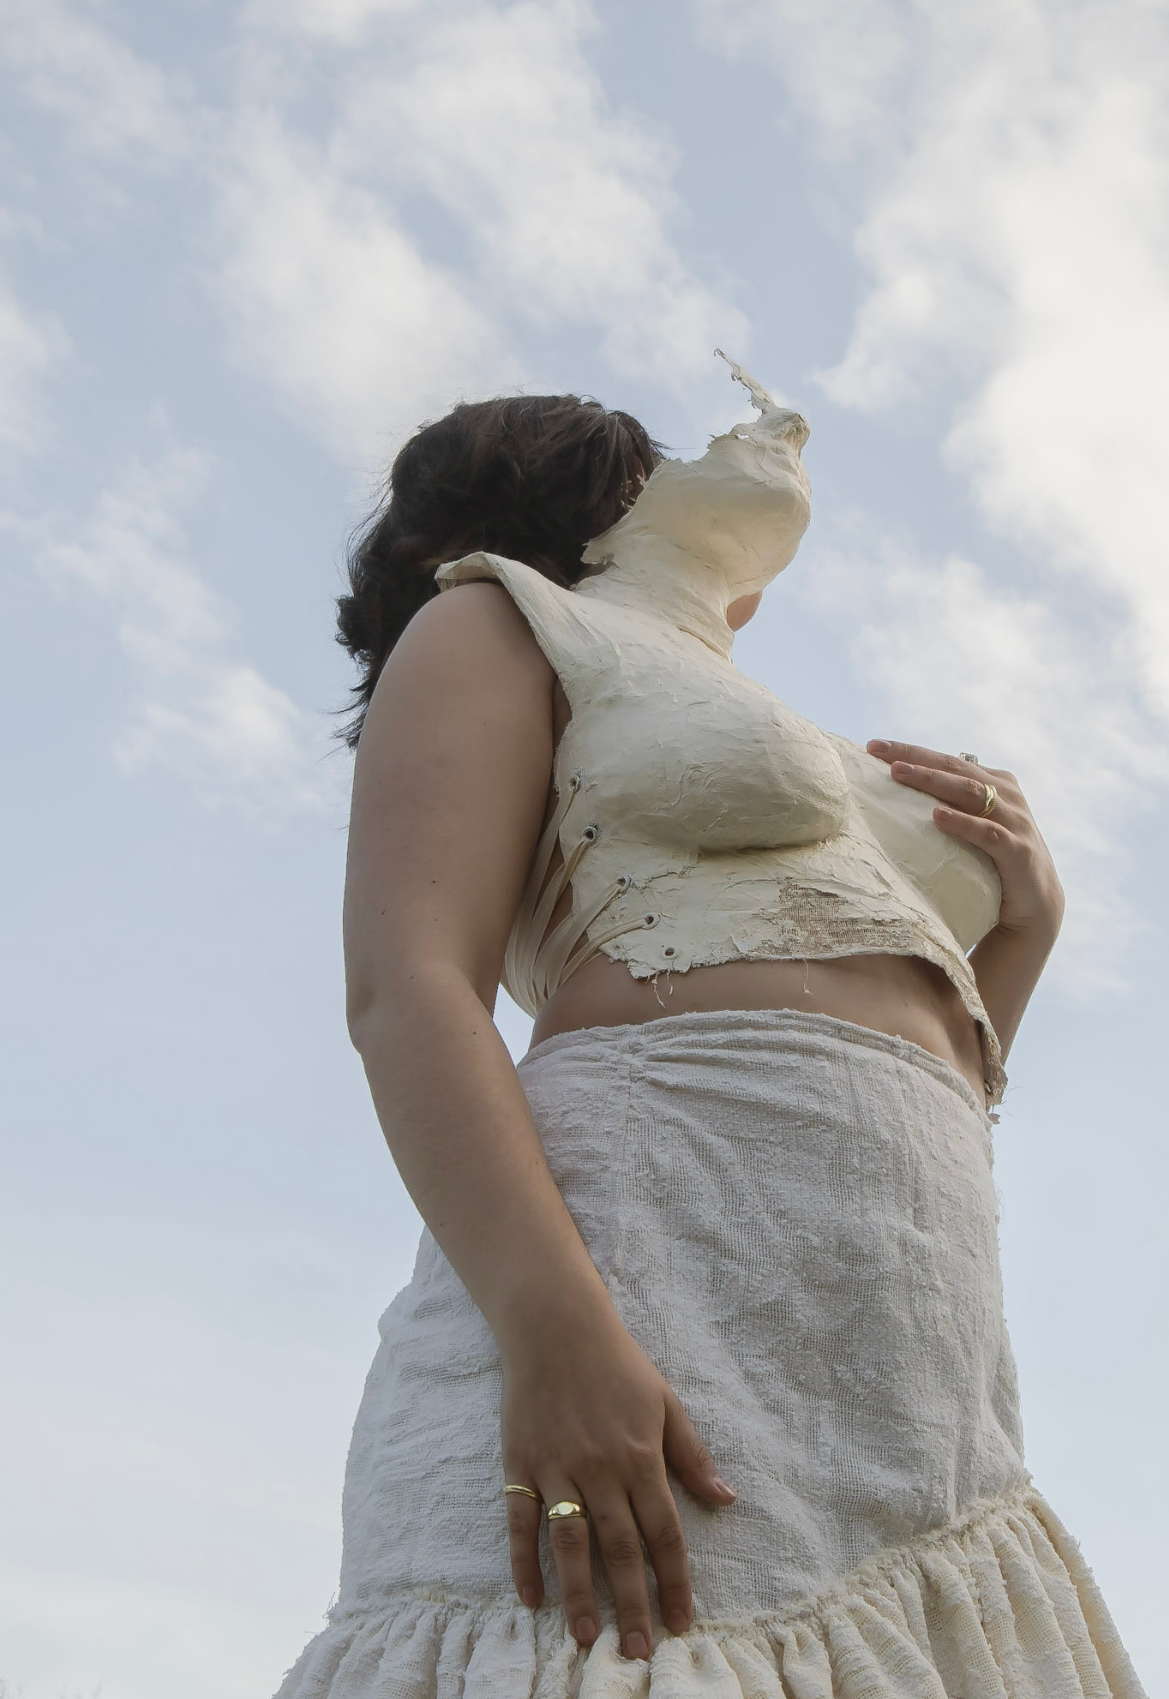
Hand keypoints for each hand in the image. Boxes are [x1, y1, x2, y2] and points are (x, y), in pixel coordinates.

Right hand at [500, 1304, 735, 1660]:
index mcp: (641, 1457)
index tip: (680, 1622)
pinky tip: (531, 1598)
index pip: (663, 1532)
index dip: (673, 1580)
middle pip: (619, 1548)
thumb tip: (726, 1499)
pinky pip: (521, 1521)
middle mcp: (601, 1469)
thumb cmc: (618, 1364)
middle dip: (631, 1603)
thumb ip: (692, 1455)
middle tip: (637, 1652)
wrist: (556, 1327)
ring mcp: (557, 1468)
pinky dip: (523, 1561)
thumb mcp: (666, 1403)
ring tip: (585, 1638)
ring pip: (570, 1542)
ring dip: (578, 1594)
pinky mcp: (520, 1464)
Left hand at [866, 741, 1064, 941]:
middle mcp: (1007, 795)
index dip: (911, 750)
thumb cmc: (993, 860)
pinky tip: (937, 816)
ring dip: (933, 781)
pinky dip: (963, 823)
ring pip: (971, 793)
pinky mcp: (1019, 851)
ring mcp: (1016, 821)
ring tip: (899, 772)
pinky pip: (988, 833)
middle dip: (915, 757)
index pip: (947, 760)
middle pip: (955, 769)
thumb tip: (897, 794)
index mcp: (995, 783)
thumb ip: (950, 804)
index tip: (873, 746)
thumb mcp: (973, 825)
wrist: (1036, 902)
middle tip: (878, 751)